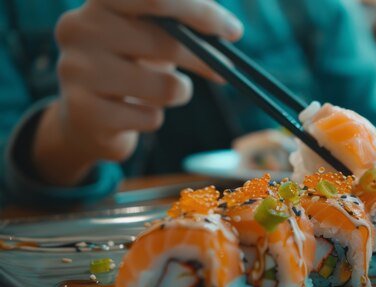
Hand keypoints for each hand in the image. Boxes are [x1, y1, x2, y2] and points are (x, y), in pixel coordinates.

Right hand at [33, 0, 242, 185]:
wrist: (85, 117)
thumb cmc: (131, 65)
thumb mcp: (153, 33)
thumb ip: (185, 19)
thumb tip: (228, 28)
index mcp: (100, 2)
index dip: (199, 11)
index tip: (233, 31)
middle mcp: (79, 29)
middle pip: (164, 42)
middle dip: (204, 59)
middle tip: (225, 70)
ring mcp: (76, 71)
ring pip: (165, 87)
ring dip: (178, 93)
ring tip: (163, 92)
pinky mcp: (83, 112)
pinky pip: (151, 119)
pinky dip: (154, 119)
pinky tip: (134, 116)